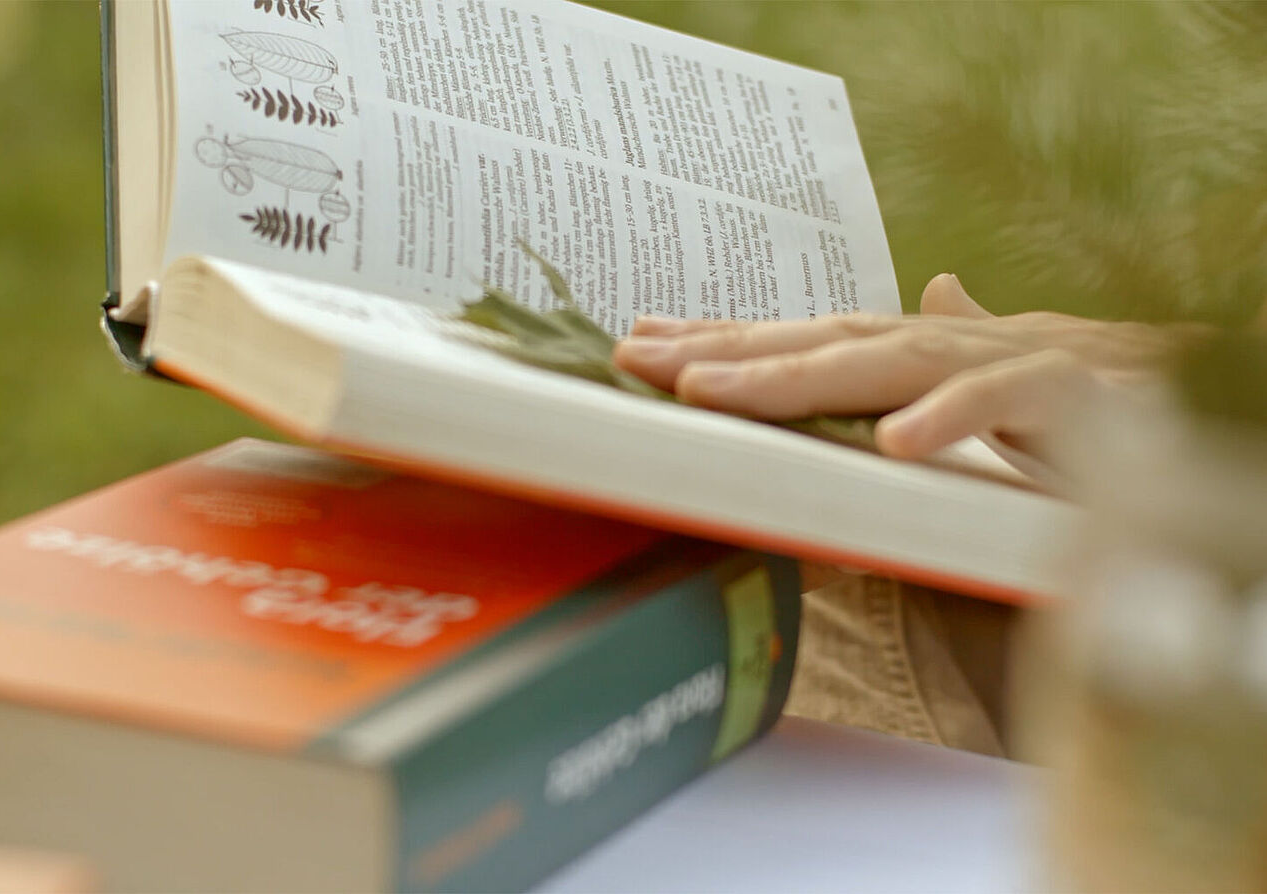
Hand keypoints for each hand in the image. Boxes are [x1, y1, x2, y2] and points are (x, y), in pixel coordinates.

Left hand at [614, 274, 1201, 461]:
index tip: (639, 344)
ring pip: (883, 362)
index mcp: (913, 349)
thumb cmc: (1069, 397)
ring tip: (708, 394)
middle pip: (816, 342)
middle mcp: (942, 344)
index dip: (722, 342)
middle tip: (635, 359)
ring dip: (792, 374)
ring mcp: (1000, 361)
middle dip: (721, 352)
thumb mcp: (977, 385)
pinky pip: (1003, 405)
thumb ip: (937, 358)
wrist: (1191, 394)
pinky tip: (893, 443)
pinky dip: (949, 417)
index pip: (802, 341)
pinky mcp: (1067, 395)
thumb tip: (922, 291)